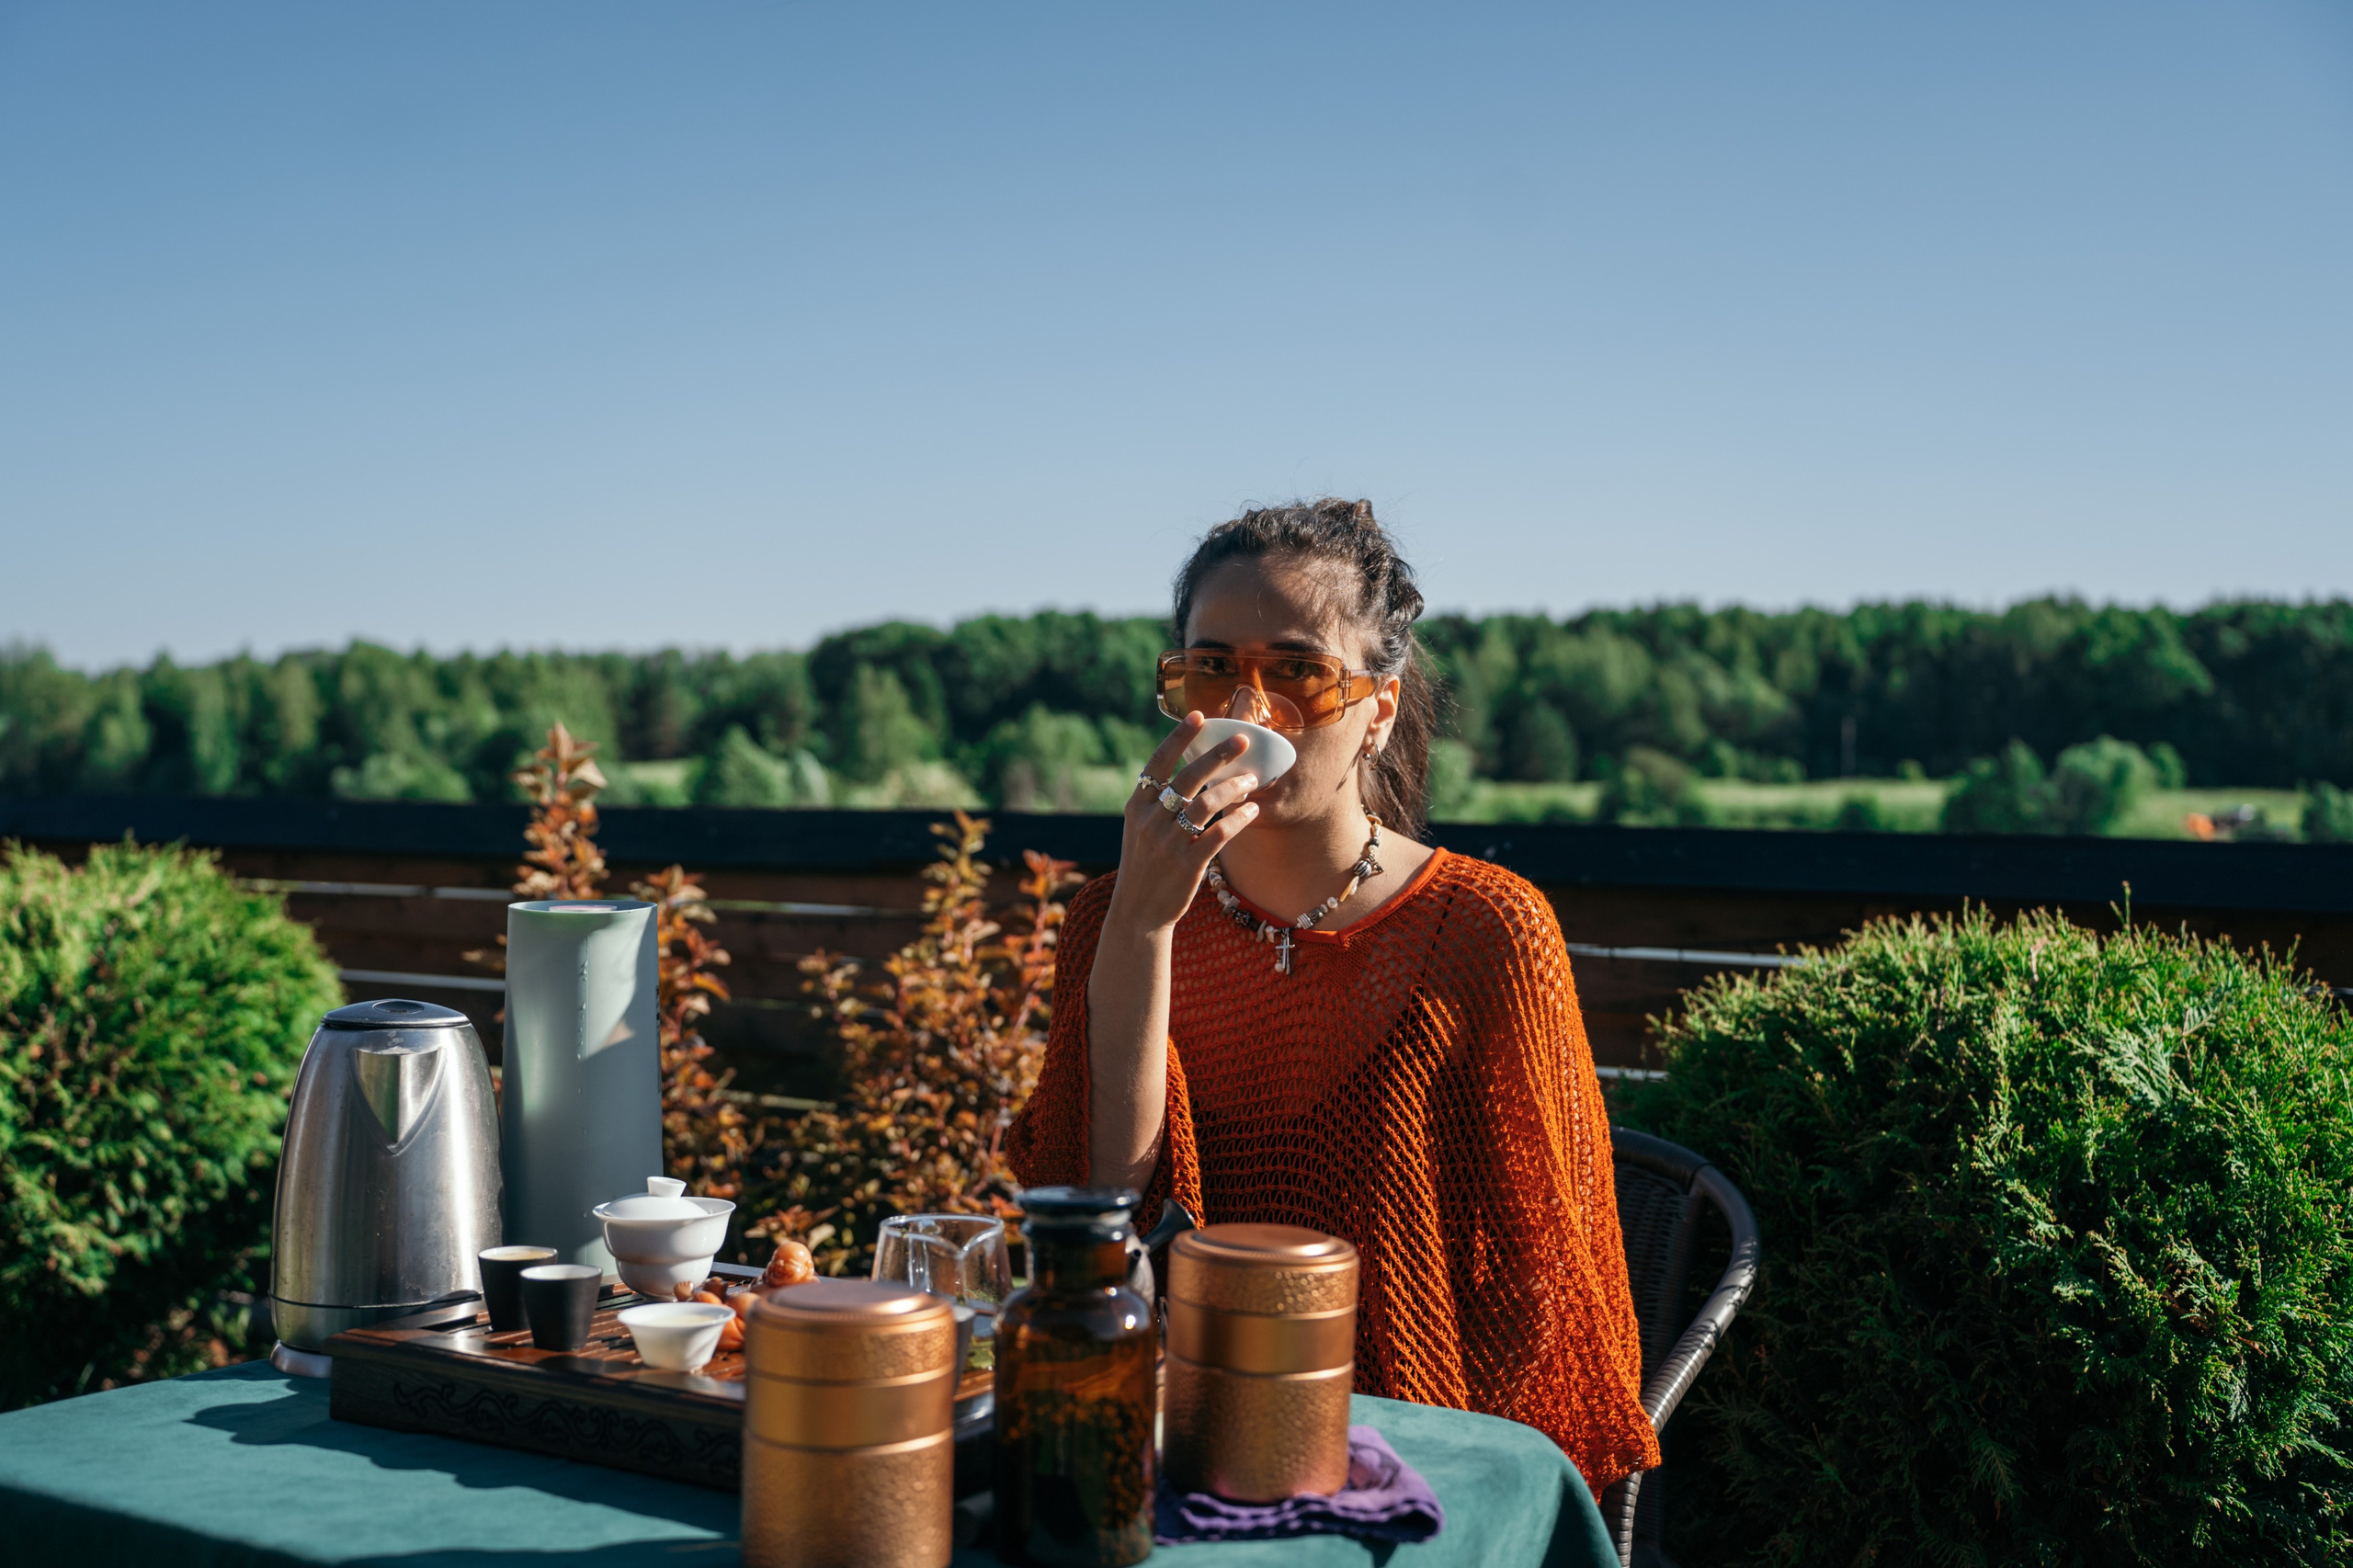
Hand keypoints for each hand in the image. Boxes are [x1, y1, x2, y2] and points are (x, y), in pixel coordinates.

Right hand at [1106, 712, 1260, 936]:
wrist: (1138, 912)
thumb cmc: (1145, 866)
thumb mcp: (1141, 830)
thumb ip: (1158, 803)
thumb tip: (1189, 773)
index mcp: (1137, 806)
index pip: (1158, 763)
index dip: (1178, 738)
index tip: (1199, 716)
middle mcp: (1151, 820)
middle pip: (1188, 777)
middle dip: (1218, 755)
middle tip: (1243, 739)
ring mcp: (1168, 842)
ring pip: (1206, 803)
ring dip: (1233, 788)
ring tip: (1253, 781)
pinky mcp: (1188, 863)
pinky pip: (1219, 833)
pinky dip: (1239, 819)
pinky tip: (1253, 811)